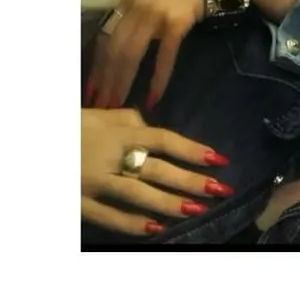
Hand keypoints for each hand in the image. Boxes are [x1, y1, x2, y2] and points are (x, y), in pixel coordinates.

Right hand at [81, 108, 233, 235]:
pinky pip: (109, 217)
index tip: (219, 159)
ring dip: (170, 204)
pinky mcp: (79, 204)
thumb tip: (152, 127)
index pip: (163, 140)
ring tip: (197, 209)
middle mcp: (111, 158)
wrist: (34, 145)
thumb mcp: (100, 115)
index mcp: (119, 133)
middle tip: (219, 189)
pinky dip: (133, 224)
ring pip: (137, 195)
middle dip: (190, 181)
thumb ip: (130, 119)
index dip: (192, 149)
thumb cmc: (71, 127)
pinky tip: (158, 228)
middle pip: (157, 170)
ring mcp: (94, 183)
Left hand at [87, 0, 204, 108]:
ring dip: (123, 82)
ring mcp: (155, 14)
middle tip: (100, 105)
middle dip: (105, 80)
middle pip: (114, 49)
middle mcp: (135, 7)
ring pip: (131, 54)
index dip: (96, 65)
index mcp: (127, 2)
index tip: (90, 89)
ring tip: (117, 105)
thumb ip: (135, 17)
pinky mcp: (176, 23)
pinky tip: (153, 97)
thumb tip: (121, 48)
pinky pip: (163, 56)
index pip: (104, 38)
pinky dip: (157, 78)